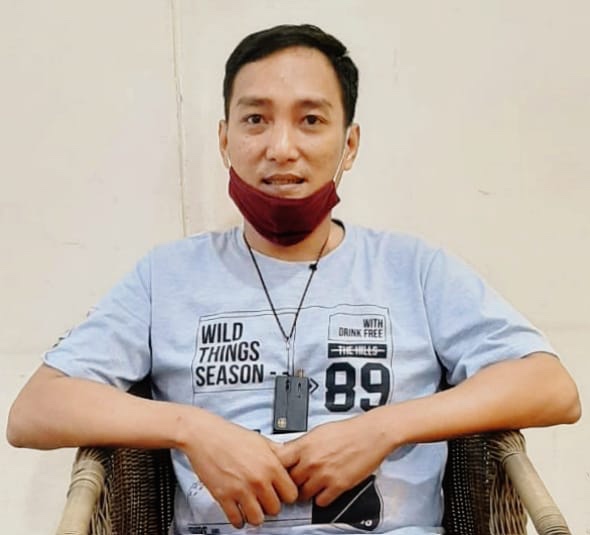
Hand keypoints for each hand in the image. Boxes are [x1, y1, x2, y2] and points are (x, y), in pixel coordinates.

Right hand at [182, 409, 297, 527]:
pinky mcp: (224, 497)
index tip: (281, 495)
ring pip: (257, 519)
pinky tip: (238, 515)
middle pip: (275, 509)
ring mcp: (241, 490)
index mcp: (271, 465)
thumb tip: (286, 458)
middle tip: (265, 501)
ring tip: (253, 510)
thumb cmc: (229, 435)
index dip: (286, 495)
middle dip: (270, 506)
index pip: (291, 494)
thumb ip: (276, 452)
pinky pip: (236, 519)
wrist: (205, 435)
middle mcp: (258, 479)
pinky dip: (238, 520)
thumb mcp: (260, 439)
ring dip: (255, 516)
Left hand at [275, 413, 392, 506]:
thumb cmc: (347, 430)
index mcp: (304, 445)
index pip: (278, 462)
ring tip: (312, 484)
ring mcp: (323, 475)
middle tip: (298, 480)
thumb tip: (289, 452)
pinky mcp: (338, 486)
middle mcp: (311, 461)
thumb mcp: (317, 432)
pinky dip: (321, 498)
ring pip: (303, 494)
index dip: (277, 468)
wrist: (370, 434)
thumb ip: (301, 444)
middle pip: (289, 481)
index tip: (280, 470)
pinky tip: (325, 489)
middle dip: (293, 481)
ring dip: (306, 491)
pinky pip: (320, 501)